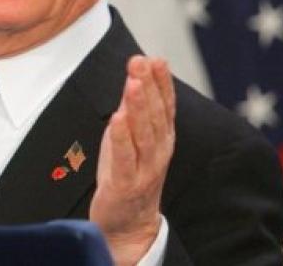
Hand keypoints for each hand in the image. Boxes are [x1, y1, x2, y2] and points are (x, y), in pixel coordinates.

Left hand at [89, 56, 175, 265]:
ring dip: (138, 106)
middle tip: (140, 61)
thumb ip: (134, 106)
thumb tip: (138, 71)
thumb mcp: (132, 136)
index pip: (165, 105)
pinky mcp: (125, 184)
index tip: (155, 59)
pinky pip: (124, 158)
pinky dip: (121, 138)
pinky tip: (117, 118)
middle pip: (154, 115)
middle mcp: (158, 151)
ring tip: (133, 83)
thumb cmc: (128, 173)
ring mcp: (144, 169)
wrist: (128, 223)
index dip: (161, 82)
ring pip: (143, 133)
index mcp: (162, 138)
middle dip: (148, 86)